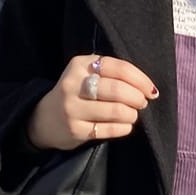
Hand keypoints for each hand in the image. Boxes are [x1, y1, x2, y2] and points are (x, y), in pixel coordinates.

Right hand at [27, 54, 157, 150]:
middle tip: (142, 103)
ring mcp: (72, 108)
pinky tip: (125, 126)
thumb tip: (146, 87)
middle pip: (116, 89)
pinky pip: (108, 129)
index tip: (151, 90)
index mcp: (80, 64)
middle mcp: (73, 84)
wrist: (44, 119)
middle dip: (136, 97)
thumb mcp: (86, 74)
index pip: (117, 68)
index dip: (140, 79)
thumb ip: (112, 75)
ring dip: (131, 114)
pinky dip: (123, 128)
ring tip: (133, 115)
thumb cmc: (76, 93)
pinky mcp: (75, 130)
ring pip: (114, 110)